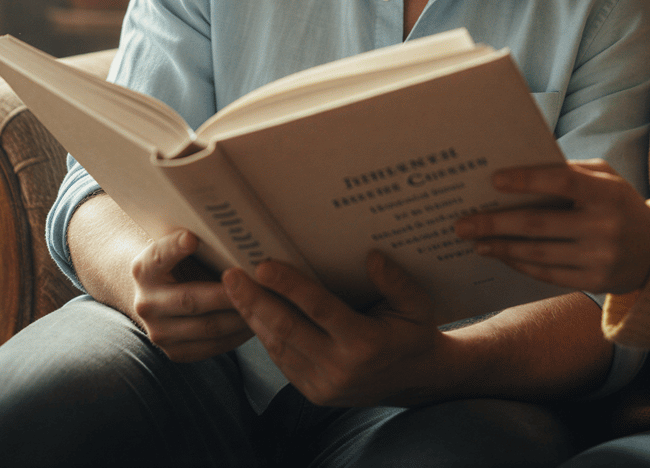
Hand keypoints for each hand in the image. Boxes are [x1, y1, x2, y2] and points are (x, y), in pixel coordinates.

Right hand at [130, 229, 252, 361]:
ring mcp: (159, 332)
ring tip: (267, 303)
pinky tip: (257, 321)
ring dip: (240, 316)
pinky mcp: (175, 353)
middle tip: (258, 283)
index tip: (192, 237)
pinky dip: (238, 335)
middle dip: (229, 292)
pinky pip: (213, 346)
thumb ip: (196, 239)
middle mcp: (146, 303)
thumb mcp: (180, 245)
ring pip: (208, 327)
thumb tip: (232, 227)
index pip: (159, 256)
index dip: (175, 247)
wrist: (159, 295)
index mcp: (144, 269)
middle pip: (191, 299)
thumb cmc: (181, 260)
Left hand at [222, 250, 443, 406]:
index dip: (288, 286)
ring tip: (233, 288)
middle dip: (254, 300)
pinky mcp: (313, 394)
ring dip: (252, 317)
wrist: (417, 382)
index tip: (262, 265)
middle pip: (287, 329)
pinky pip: (282, 361)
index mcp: (365, 343)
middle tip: (231, 275)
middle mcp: (340, 368)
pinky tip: (252, 312)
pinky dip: (264, 335)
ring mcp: (324, 385)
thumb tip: (372, 256)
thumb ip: (396, 281)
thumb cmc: (414, 333)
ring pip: (277, 347)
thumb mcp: (418, 304)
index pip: (319, 309)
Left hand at [454, 160, 649, 295]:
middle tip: (463, 222)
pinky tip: (499, 254)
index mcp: (607, 194)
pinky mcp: (594, 283)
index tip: (493, 180)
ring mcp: (600, 259)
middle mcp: (605, 228)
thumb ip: (570, 171)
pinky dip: (519, 264)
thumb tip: (519, 168)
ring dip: (501, 247)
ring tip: (473, 240)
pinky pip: (547, 275)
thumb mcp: (606, 178)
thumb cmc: (619, 203)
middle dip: (496, 223)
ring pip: (538, 254)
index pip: (563, 182)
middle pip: (540, 224)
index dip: (527, 180)